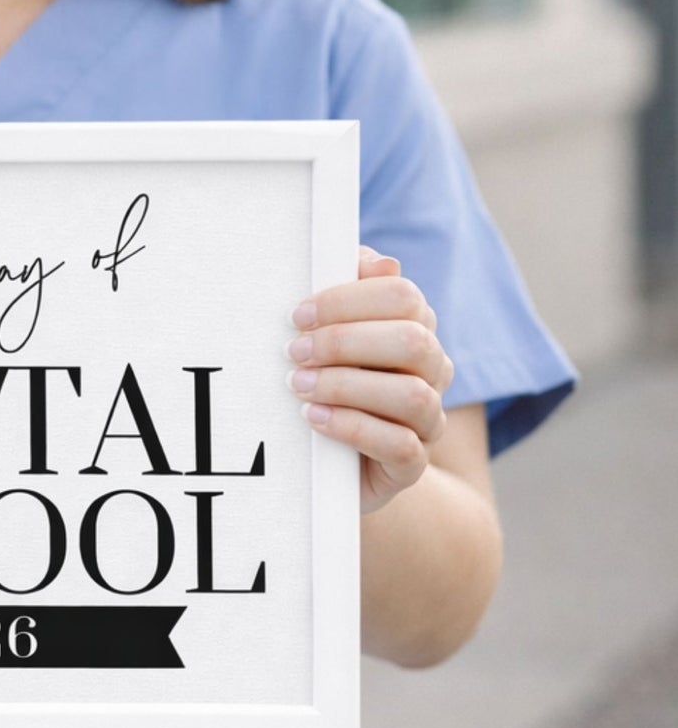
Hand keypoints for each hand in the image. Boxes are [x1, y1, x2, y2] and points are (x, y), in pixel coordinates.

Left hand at [285, 245, 453, 515]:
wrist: (330, 462)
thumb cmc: (326, 383)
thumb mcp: (327, 337)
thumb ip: (349, 295)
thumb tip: (377, 262)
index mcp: (416, 328)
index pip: (403, 297)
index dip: (348, 300)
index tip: (298, 314)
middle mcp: (432, 372)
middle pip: (413, 341)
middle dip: (345, 342)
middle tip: (294, 351)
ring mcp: (428, 420)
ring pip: (412, 395)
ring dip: (347, 385)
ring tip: (300, 385)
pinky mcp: (410, 465)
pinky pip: (401, 446)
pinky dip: (353, 427)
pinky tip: (314, 418)